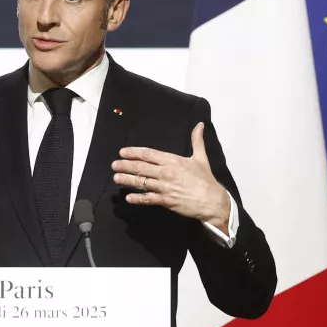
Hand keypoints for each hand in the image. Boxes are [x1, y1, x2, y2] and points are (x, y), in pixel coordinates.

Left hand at [111, 122, 231, 231]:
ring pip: (141, 182)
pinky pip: (148, 198)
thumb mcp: (201, 158)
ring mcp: (165, 187)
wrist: (212, 201)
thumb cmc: (206, 180)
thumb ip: (197, 140)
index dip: (133, 152)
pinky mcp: (166, 201)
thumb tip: (199, 125)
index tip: (123, 152)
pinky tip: (129, 197)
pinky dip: (137, 198)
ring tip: (116, 177)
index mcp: (172, 160)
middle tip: (114, 165)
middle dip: (125, 165)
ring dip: (127, 179)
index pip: (148, 154)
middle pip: (141, 167)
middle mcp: (166, 172)